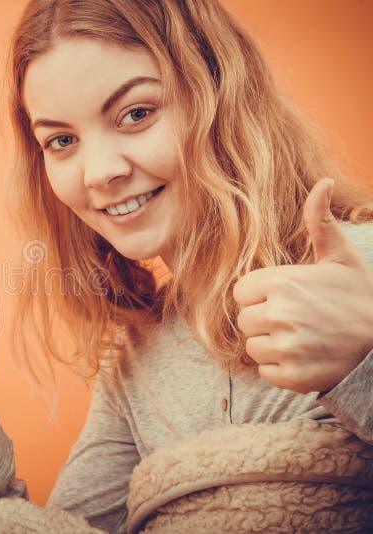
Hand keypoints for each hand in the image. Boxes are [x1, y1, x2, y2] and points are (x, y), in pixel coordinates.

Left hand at [233, 178, 372, 393]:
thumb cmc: (357, 296)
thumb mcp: (340, 257)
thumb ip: (319, 222)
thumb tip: (323, 182)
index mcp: (281, 282)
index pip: (241, 293)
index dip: (260, 297)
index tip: (287, 298)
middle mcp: (279, 314)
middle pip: (244, 320)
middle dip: (265, 321)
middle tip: (298, 320)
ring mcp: (285, 346)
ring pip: (252, 347)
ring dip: (271, 346)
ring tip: (303, 338)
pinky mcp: (292, 375)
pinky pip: (264, 371)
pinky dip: (281, 369)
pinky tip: (306, 357)